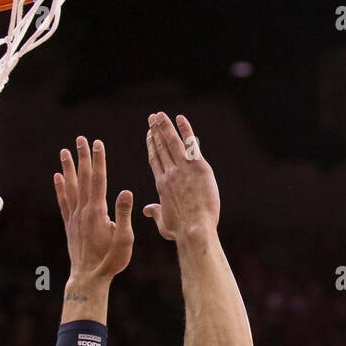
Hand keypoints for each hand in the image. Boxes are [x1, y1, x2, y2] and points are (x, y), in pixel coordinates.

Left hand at [54, 137, 133, 283]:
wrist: (88, 278)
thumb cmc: (110, 261)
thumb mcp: (124, 240)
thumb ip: (124, 215)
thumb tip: (126, 190)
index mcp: (97, 212)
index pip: (98, 180)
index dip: (98, 160)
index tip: (97, 143)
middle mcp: (82, 211)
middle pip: (83, 178)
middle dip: (82, 157)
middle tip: (80, 138)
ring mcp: (74, 217)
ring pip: (70, 187)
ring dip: (68, 168)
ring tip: (64, 151)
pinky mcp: (69, 225)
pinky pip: (63, 202)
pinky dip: (60, 188)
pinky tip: (57, 177)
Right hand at [144, 112, 219, 239]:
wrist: (194, 229)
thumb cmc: (180, 230)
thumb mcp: (163, 223)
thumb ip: (155, 213)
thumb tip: (147, 210)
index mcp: (161, 184)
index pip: (155, 159)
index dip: (151, 145)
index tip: (149, 134)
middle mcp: (170, 173)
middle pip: (160, 147)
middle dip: (155, 131)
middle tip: (152, 118)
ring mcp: (183, 169)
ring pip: (172, 142)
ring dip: (165, 126)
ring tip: (160, 115)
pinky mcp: (199, 167)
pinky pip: (190, 144)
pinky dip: (185, 130)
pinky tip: (180, 118)